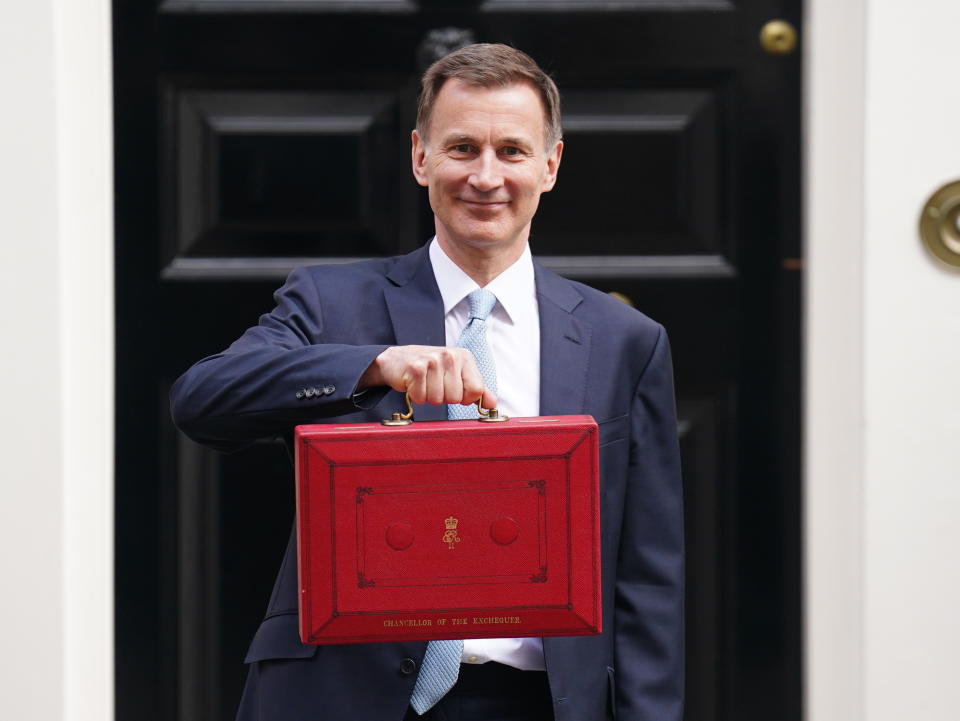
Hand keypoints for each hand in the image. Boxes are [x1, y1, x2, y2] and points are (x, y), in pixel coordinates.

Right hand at [359, 345, 496, 408]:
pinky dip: (415, 396)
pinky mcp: (416, 368)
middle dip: (443, 397)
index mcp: (464, 357)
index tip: (453, 389)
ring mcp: (433, 361)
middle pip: (456, 398)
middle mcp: (450, 356)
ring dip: (428, 397)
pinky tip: (413, 383)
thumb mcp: (455, 375)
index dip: (464, 397)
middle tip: (433, 384)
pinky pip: (421, 397)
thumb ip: (476, 389)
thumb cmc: (428, 370)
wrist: (395, 360)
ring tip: (423, 383)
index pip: (476, 390)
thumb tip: (492, 404)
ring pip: (438, 399)